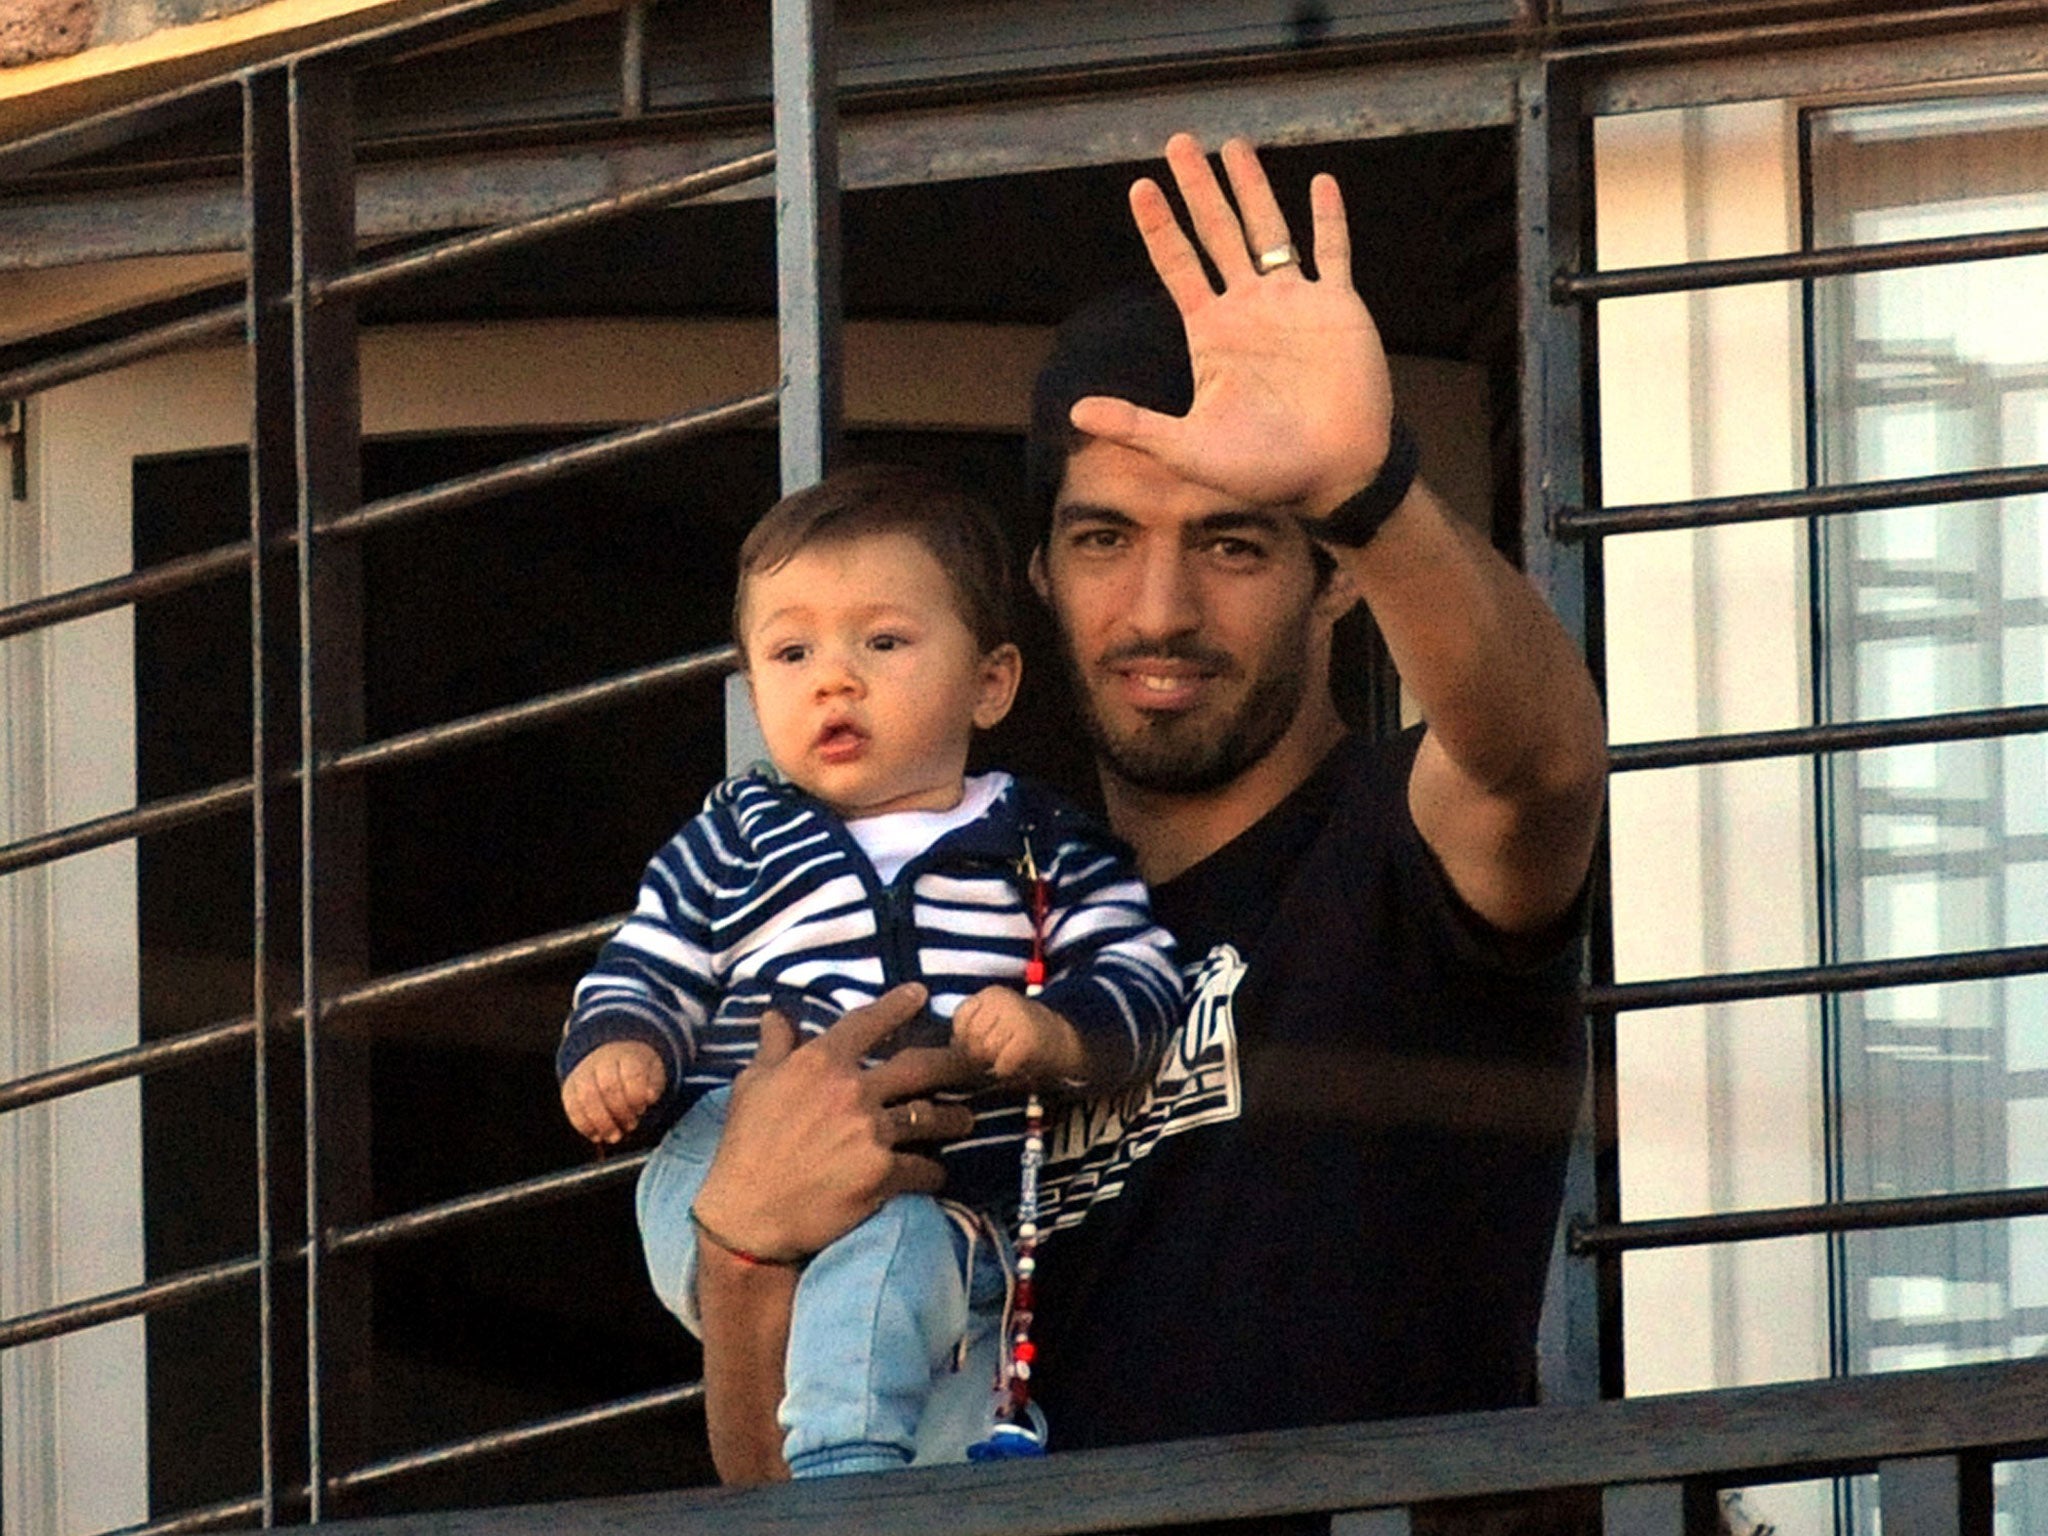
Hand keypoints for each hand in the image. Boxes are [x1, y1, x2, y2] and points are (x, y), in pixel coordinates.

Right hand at [560, 1040, 665, 1144]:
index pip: (631, 1074)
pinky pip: (572, 1108)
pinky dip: (584, 1126)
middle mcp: (602, 1061)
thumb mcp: (653, 1072)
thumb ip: (654, 1085)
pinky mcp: (570, 1088)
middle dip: (621, 1112)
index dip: (637, 1095)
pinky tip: (597, 1136)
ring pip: (587, 1098)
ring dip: (602, 1123)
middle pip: (608, 1087)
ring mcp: (583, 1074)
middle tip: (631, 1126)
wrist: (611, 1057)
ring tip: (615, 1137)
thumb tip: (650, 1096)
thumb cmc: (637, 1070)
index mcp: (627, 1056)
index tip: (642, 1108)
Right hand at [689, 984, 981, 1261]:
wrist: (748, 1214)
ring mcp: (871, 1132)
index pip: (867, 1023)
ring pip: (931, 1117)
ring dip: (953, 1119)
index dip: (897, 1005)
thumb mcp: (751, 1086)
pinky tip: (937, 1173)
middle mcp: (853, 1091)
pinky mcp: (882, 1173)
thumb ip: (773, 1048)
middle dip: (952, 1063)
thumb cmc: (745, 1146)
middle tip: (972, 1063)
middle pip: (919, 1067)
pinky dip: (933, 1171)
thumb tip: (776, 1015)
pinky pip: (923, 1168)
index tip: (920, 994)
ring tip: (965, 1120)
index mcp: (821, 1064)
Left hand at [952, 987, 1086, 1082]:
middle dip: (975, 1056)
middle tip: (994, 1059)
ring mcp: (1017, 1020)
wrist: (1068, 1042)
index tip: (981, 1045)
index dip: (963, 1038)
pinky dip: (1006, 1073)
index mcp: (993, 994)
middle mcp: (1004, 1001)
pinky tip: (1017, 1068)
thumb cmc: (1024, 1036)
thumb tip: (948, 1049)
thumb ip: (972, 1028)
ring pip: (983, 1053)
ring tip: (1005, 1062)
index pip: (960, 1019)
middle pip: (970, 1038)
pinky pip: (1001, 1066)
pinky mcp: (1027, 1043)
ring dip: (991, 1066)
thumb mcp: (996, 1020)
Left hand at [1070, 132, 1394, 515]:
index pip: (1179, 267)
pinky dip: (1328, 219)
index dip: (1160, 228)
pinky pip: (1333, 252)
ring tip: (1234, 145)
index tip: (1140, 188)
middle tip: (1179, 142)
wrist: (1331, 474)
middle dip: (1198, 189)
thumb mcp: (1187, 448)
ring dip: (1252, 189)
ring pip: (1269, 231)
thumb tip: (1076, 413)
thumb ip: (1135, 425)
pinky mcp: (1338, 308)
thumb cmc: (1260, 469)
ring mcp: (1294, 304)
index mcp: (1212, 333)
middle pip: (1218, 233)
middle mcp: (1249, 309)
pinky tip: (1319, 182)